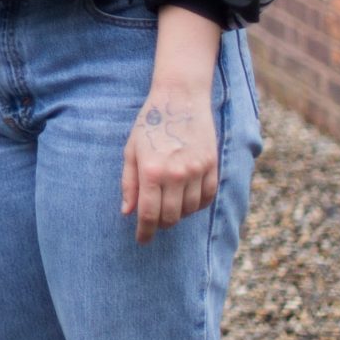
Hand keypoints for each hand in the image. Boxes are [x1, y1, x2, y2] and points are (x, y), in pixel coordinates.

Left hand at [121, 82, 217, 243]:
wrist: (180, 99)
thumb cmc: (149, 124)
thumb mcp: (131, 151)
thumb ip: (129, 183)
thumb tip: (127, 212)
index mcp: (151, 170)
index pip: (149, 214)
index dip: (144, 232)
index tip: (142, 241)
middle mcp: (176, 173)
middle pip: (170, 217)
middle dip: (160, 224)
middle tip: (153, 222)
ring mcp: (197, 170)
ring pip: (190, 210)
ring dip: (178, 214)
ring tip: (168, 205)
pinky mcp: (212, 166)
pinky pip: (207, 198)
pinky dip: (196, 205)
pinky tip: (186, 199)